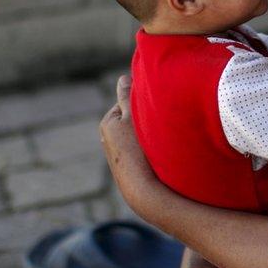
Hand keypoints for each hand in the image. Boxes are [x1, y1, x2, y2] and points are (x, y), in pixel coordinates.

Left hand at [99, 75, 156, 216]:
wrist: (141, 189)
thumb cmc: (137, 149)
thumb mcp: (133, 116)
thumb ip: (127, 95)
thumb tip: (123, 77)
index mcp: (107, 123)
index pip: (129, 103)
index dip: (144, 104)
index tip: (155, 110)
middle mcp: (109, 139)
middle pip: (134, 119)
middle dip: (146, 119)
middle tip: (160, 124)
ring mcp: (119, 155)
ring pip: (140, 135)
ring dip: (150, 135)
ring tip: (160, 141)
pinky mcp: (129, 168)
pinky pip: (142, 150)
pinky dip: (150, 149)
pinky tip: (158, 156)